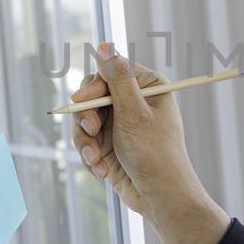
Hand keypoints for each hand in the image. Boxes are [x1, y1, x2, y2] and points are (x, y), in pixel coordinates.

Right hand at [71, 42, 204, 220]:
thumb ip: (117, 80)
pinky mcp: (110, 145)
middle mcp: (134, 104)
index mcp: (148, 88)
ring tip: (95, 159)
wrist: (160, 198)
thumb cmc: (156, 154)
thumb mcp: (134, 114)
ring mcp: (120, 125)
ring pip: (85, 121)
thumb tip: (104, 45)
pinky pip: (87, 142)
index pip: (111, 72)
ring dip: (86, 142)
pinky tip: (102, 171)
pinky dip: (90, 156)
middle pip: (93, 96)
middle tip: (91, 131)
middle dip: (87, 117)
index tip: (83, 101)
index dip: (94, 86)